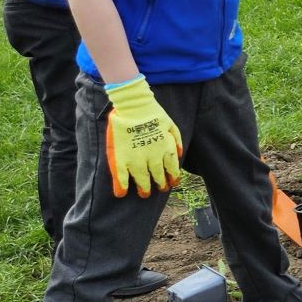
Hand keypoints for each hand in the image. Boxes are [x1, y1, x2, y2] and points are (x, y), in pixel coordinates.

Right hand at [105, 78, 182, 197]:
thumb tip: (179, 155)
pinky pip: (121, 176)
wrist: (134, 107)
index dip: (172, 177)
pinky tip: (122, 192)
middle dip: (160, 184)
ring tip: (144, 194)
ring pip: (142, 179)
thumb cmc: (154, 114)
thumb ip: (177, 141)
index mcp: (166, 150)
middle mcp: (153, 158)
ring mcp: (136, 159)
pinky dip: (122, 185)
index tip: (172, 183)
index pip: (171, 169)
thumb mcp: (172, 126)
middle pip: (157, 176)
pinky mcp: (121, 158)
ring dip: (144, 187)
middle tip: (160, 189)